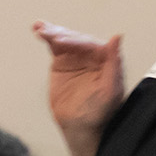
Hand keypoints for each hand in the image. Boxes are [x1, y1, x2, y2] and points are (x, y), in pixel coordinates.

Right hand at [33, 21, 123, 155]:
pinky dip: (47, 37)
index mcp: (106, 59)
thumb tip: (117, 36)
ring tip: (40, 29)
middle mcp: (92, 55)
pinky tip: (39, 29)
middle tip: (49, 36)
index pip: (90, 44)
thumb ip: (115, 63)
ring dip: (52, 32)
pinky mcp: (62, 61)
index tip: (61, 42)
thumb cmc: (100, 111)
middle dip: (61, 35)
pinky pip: (54, 46)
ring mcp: (76, 57)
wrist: (80, 126)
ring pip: (64, 39)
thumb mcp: (111, 90)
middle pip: (75, 39)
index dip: (76, 42)